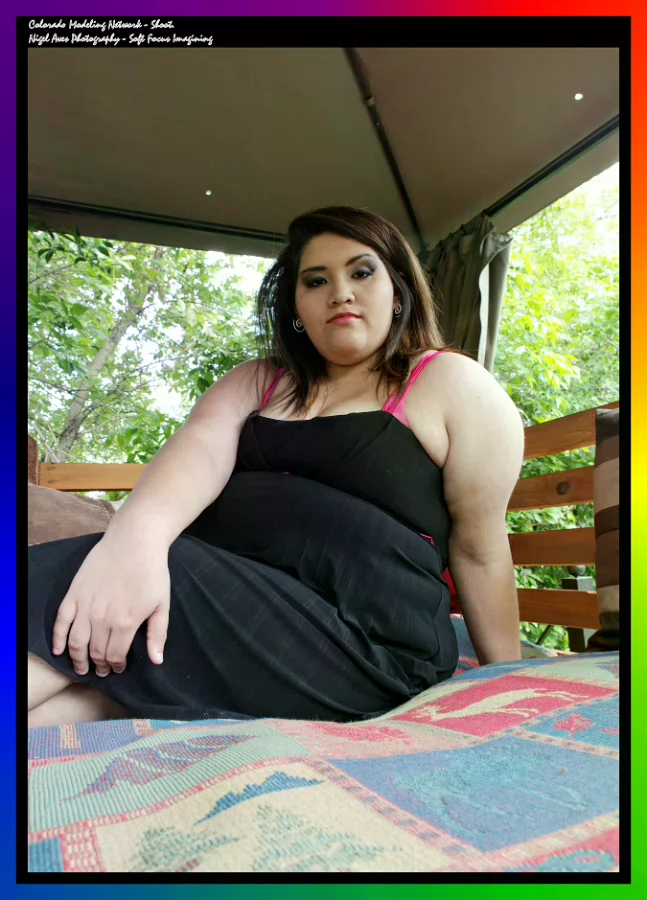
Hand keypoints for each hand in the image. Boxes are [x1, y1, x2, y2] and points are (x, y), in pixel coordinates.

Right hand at [52, 532, 170, 676]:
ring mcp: (86, 606)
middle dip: (99, 665)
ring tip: (82, 668)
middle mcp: (102, 618)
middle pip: (95, 652)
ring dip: (78, 659)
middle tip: (101, 671)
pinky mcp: (75, 593)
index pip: (115, 656)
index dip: (115, 666)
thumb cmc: (152, 571)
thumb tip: (157, 661)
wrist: (134, 541)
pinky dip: (58, 639)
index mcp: (125, 623)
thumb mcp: (161, 604)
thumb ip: (157, 634)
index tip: (118, 668)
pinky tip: (59, 650)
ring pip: (76, 642)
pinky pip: (61, 621)